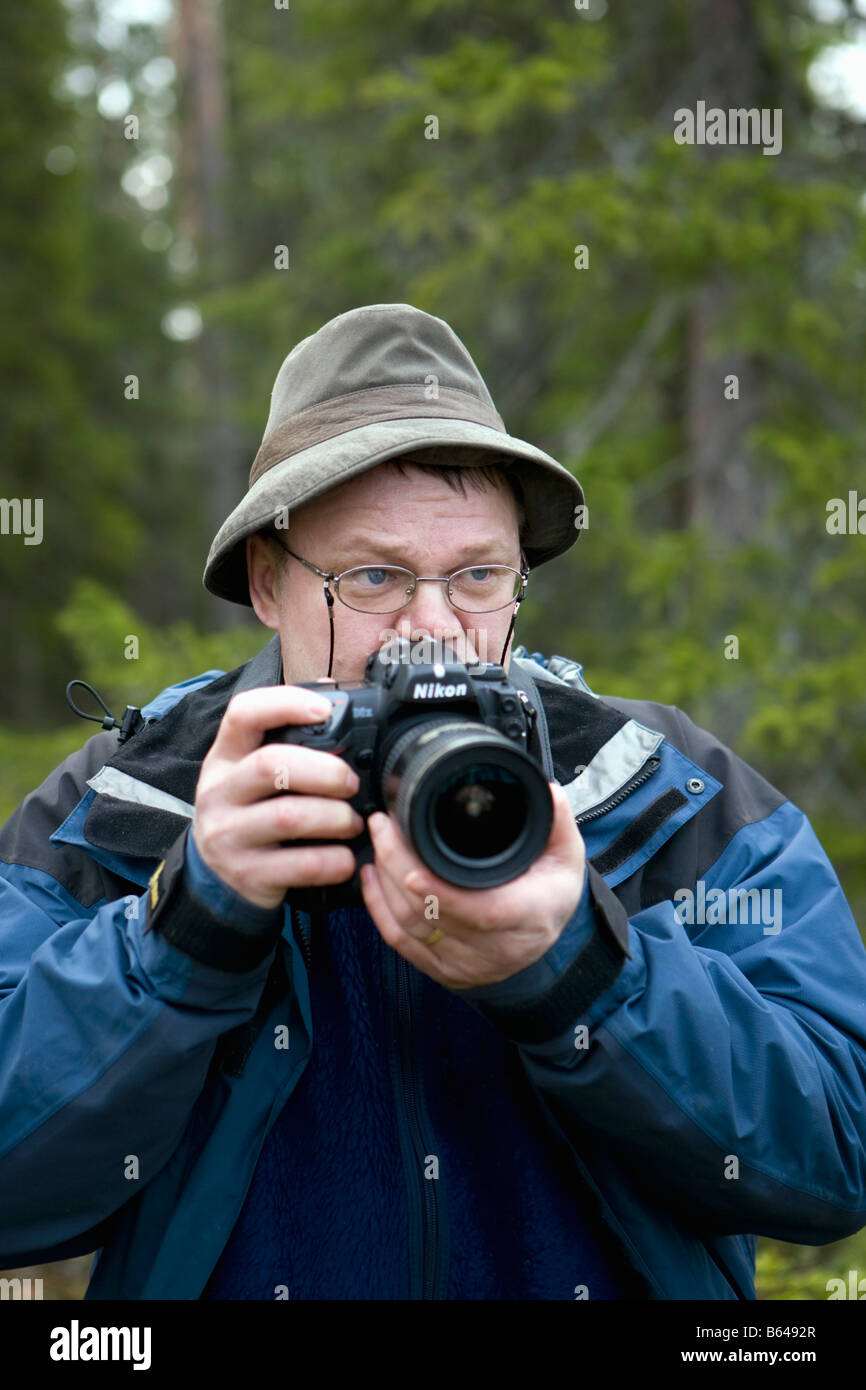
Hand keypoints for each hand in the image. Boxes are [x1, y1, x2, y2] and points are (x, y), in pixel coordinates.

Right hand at [192, 686, 364, 910]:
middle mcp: (219, 791)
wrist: (217, 875)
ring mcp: (228, 834)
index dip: (286, 704)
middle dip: (324, 770)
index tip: (325, 710)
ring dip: (335, 817)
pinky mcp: (247, 873)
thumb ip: (288, 738)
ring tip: (354, 822)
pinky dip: (333, 860)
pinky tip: (346, 858)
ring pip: (289, 816)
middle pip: (271, 765)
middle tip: (350, 782)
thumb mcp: (252, 771)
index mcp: (226, 756)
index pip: (243, 713)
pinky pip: (300, 865)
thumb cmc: (249, 810)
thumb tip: (332, 690)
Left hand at [359, 782, 585, 989]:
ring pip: (409, 927)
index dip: (440, 893)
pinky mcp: (442, 971)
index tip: (411, 869)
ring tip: (378, 844)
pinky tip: (373, 880)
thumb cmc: (550, 897)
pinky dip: (379, 909)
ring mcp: (465, 964)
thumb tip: (548, 791)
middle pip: (431, 914)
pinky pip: (399, 942)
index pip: (480, 912)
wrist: (542, 946)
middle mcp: (495, 948)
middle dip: (397, 867)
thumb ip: (558, 823)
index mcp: (527, 918)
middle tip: (384, 827)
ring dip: (384, 884)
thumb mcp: (566, 858)